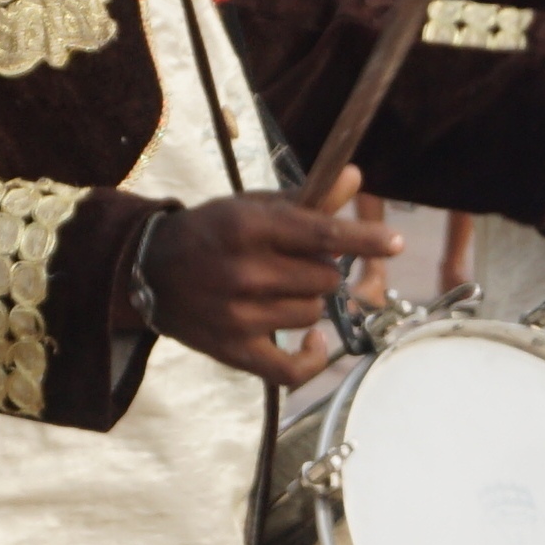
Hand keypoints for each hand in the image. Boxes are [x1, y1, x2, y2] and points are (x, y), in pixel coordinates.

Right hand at [145, 176, 403, 384]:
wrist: (148, 270)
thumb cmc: (213, 232)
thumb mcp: (253, 205)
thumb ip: (307, 198)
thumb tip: (354, 176)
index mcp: (248, 227)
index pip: (320, 235)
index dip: (363, 239)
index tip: (395, 242)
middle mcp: (243, 272)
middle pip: (325, 277)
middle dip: (323, 268)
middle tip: (297, 262)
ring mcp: (238, 316)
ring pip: (313, 314)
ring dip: (309, 302)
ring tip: (282, 290)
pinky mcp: (232, 351)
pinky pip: (291, 369)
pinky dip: (310, 357)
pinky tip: (313, 341)